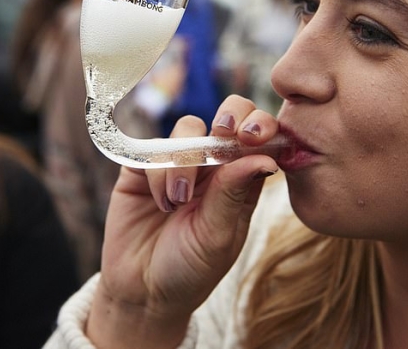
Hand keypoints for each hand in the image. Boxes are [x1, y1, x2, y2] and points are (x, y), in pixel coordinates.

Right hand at [86, 95, 279, 348]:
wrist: (142, 291)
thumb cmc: (190, 270)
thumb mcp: (218, 237)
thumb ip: (234, 194)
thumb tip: (265, 157)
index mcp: (242, 181)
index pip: (261, 138)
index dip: (261, 126)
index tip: (253, 136)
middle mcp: (214, 166)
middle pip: (230, 115)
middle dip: (229, 117)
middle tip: (224, 133)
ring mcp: (179, 162)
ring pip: (189, 128)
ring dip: (184, 162)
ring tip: (177, 202)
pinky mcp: (145, 165)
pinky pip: (153, 148)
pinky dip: (157, 172)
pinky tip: (160, 202)